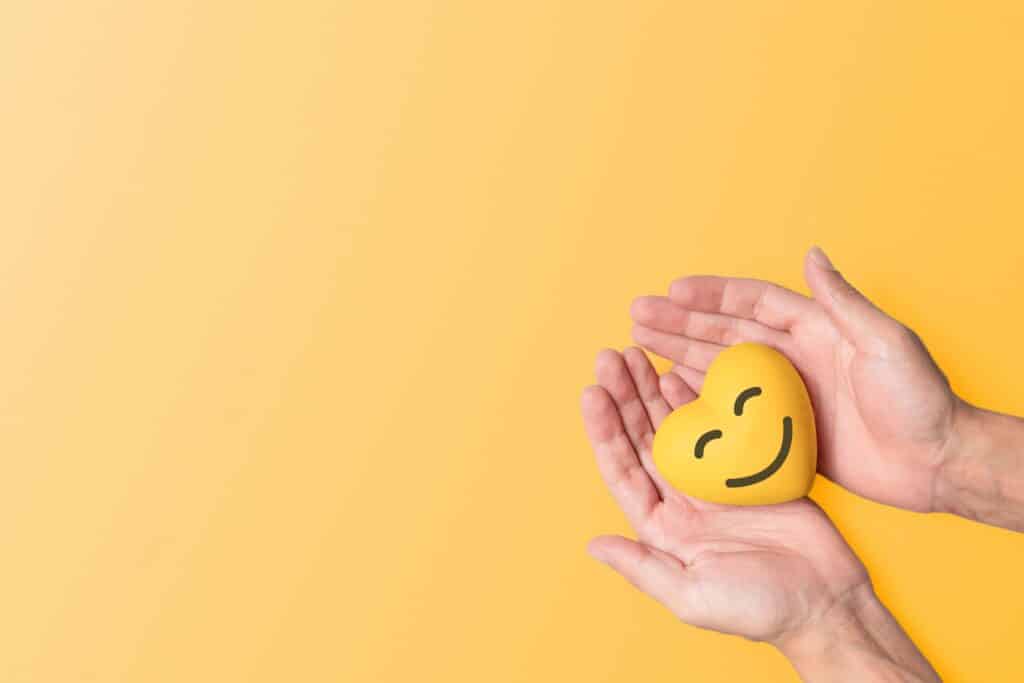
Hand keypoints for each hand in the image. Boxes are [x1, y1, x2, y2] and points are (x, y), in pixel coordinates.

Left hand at [581, 348, 867, 642]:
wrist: (826, 602)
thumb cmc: (758, 609)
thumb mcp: (692, 594)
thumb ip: (643, 567)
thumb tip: (594, 545)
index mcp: (662, 528)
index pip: (622, 470)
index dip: (605, 432)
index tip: (591, 393)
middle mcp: (680, 500)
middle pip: (642, 438)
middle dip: (624, 398)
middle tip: (608, 357)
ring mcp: (713, 481)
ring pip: (674, 426)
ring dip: (651, 391)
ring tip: (635, 354)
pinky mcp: (748, 467)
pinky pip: (717, 425)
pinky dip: (697, 399)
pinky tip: (679, 372)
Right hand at [629, 247, 957, 512]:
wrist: (936, 463)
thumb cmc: (920, 400)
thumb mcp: (885, 342)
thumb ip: (843, 301)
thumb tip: (812, 253)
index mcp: (815, 329)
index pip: (752, 303)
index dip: (712, 294)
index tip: (672, 289)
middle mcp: (793, 357)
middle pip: (724, 332)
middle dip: (680, 321)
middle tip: (638, 314)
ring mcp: (783, 393)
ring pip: (719, 367)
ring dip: (679, 353)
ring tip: (639, 342)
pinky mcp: (780, 430)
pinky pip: (729, 409)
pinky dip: (697, 397)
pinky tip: (668, 388)